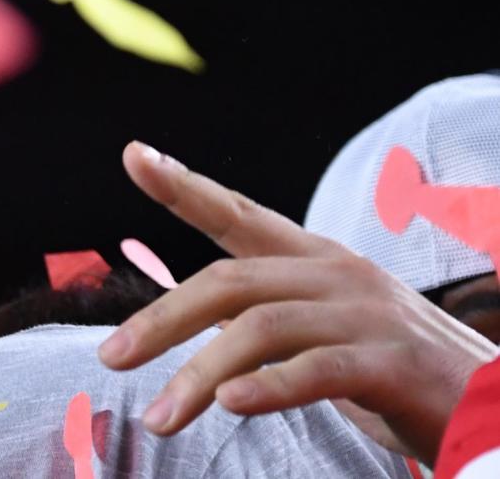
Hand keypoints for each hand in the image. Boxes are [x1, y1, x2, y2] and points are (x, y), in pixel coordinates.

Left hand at [98, 141, 496, 464]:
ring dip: (200, 376)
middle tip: (111, 358)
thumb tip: (190, 329)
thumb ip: (263, 322)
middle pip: (229, 282)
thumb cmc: (392, 374)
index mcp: (315, 261)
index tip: (136, 156)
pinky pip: (318, 369)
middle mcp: (337, 274)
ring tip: (160, 418)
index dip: (185, 186)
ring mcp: (368, 315)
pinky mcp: (394, 364)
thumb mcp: (320, 336)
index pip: (239, 215)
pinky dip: (269, 386)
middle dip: (162, 320)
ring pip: (260, 329)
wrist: (490, 408)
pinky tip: (231, 404)